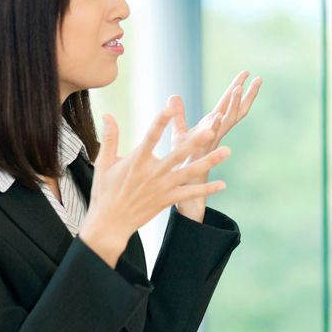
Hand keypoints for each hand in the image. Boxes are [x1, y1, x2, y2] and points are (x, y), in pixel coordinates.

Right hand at [79, 107, 230, 266]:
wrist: (111, 223)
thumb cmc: (106, 191)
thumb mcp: (104, 163)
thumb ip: (109, 137)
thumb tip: (107, 114)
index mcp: (136, 161)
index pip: (150, 137)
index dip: (160, 123)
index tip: (170, 109)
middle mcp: (152, 173)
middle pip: (177, 154)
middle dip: (195, 142)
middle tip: (211, 130)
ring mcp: (162, 187)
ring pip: (190, 172)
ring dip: (210, 162)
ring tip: (228, 151)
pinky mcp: (168, 199)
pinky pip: (190, 194)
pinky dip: (207, 189)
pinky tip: (223, 184)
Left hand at [168, 70, 262, 220]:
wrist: (182, 184)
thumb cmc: (181, 159)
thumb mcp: (180, 133)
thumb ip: (178, 115)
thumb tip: (173, 95)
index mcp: (213, 126)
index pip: (228, 104)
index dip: (237, 88)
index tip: (246, 73)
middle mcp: (217, 133)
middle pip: (236, 110)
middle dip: (247, 95)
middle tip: (258, 78)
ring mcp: (212, 141)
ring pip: (228, 121)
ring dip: (232, 106)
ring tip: (238, 89)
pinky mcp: (203, 150)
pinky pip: (211, 136)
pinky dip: (216, 126)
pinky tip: (219, 115)